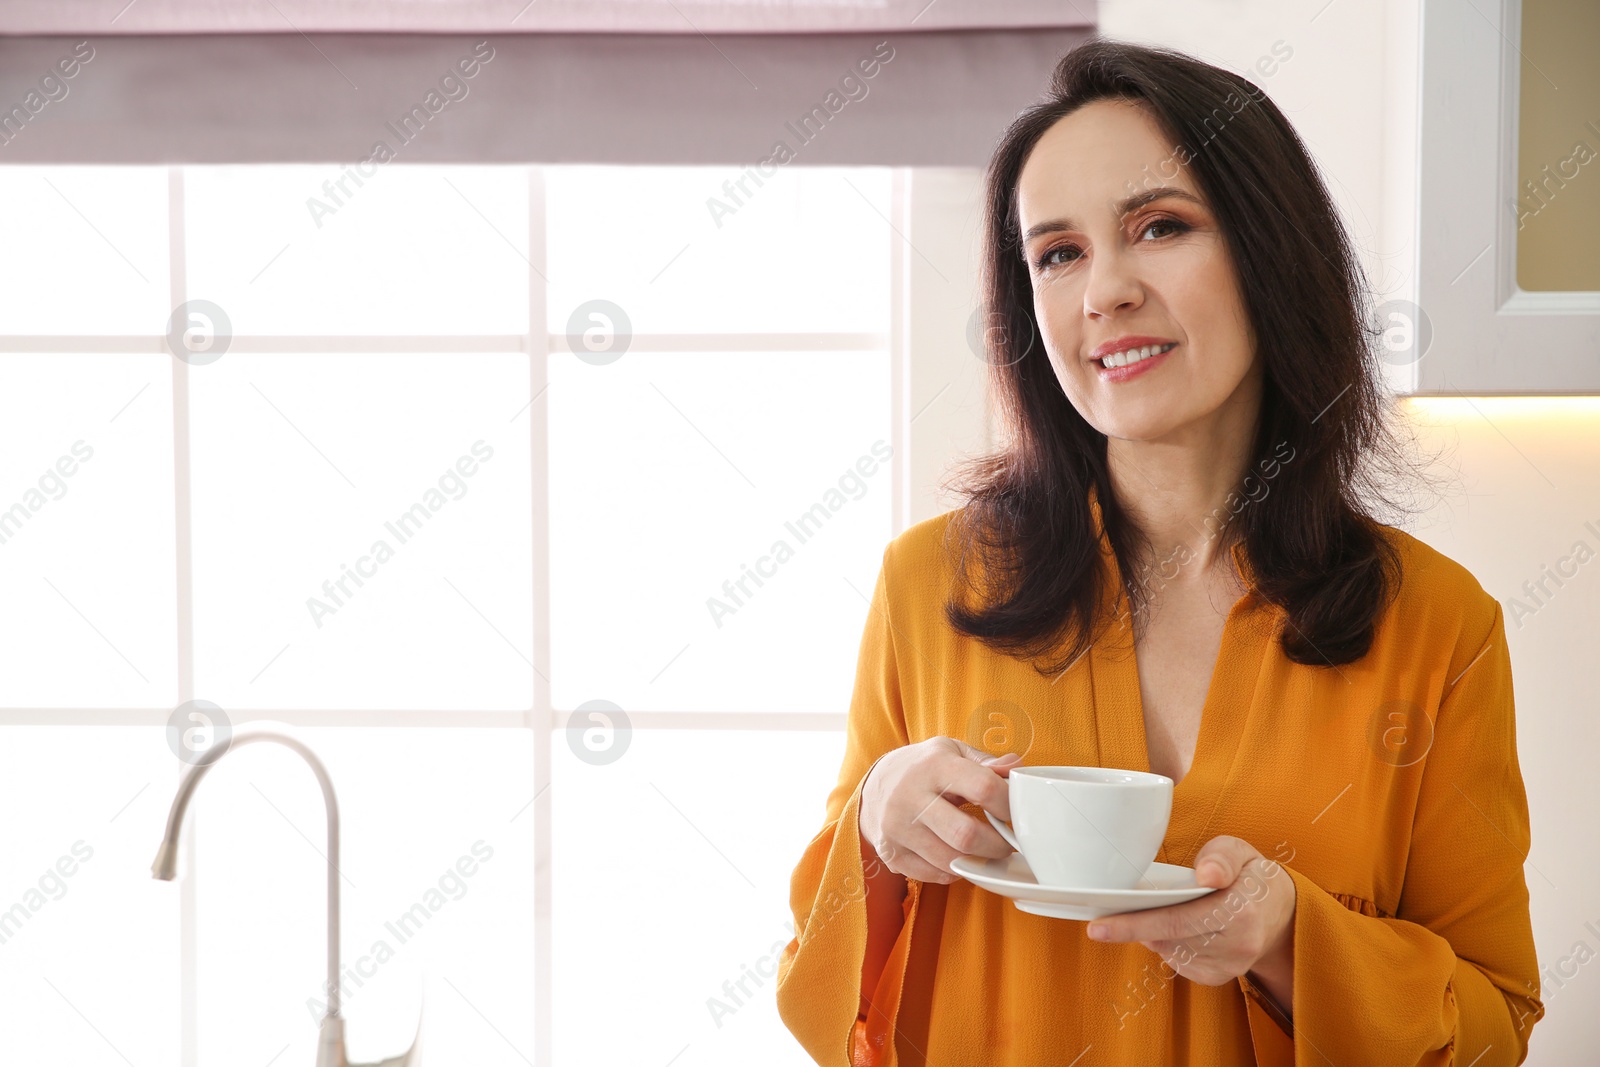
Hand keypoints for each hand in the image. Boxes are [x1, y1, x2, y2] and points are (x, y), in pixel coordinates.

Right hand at [859, 738, 1022, 883]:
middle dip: (997, 845)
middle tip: (1006, 842)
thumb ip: (986, 761)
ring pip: (951, 861)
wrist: (873, 785)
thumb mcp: (951, 751)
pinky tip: (957, 855)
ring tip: (984, 849)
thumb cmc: (923, 767)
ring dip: (977, 861)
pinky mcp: (891, 853)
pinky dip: (954, 870)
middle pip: (966, 835)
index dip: (1007, 804)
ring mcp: (897, 828)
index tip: (1013, 812)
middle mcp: (911, 797)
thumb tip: (1016, 768)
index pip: (983, 788)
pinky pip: (935, 875)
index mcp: (934, 766)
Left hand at [1084, 835, 1295, 987]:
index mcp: (1241, 911)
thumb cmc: (1250, 876)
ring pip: (1168, 951)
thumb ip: (1221, 857)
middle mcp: (1237, 946)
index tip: (1097, 927)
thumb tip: (1207, 874)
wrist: (1279, 914)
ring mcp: (1229, 967)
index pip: (1177, 921)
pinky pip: (1176, 962)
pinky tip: (1173, 927)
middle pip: (1167, 938)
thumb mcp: (1239, 851)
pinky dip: (1166, 943)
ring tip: (1155, 909)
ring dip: (1152, 931)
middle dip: (1135, 924)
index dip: (1133, 924)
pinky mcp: (1218, 978)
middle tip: (1109, 911)